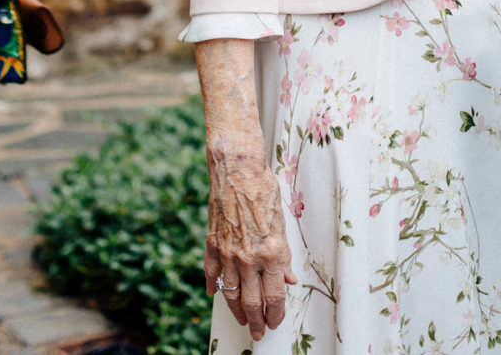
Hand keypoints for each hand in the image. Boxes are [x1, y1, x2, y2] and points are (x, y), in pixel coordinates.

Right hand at [204, 145, 296, 340]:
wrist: (237, 169)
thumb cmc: (263, 190)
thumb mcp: (281, 222)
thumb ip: (284, 255)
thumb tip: (288, 279)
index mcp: (270, 252)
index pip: (273, 296)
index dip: (275, 314)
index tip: (275, 322)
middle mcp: (247, 257)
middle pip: (251, 302)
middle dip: (256, 321)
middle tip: (258, 332)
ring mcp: (227, 253)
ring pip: (230, 293)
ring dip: (236, 311)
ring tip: (242, 320)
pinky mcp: (212, 244)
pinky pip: (211, 273)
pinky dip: (213, 286)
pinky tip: (215, 294)